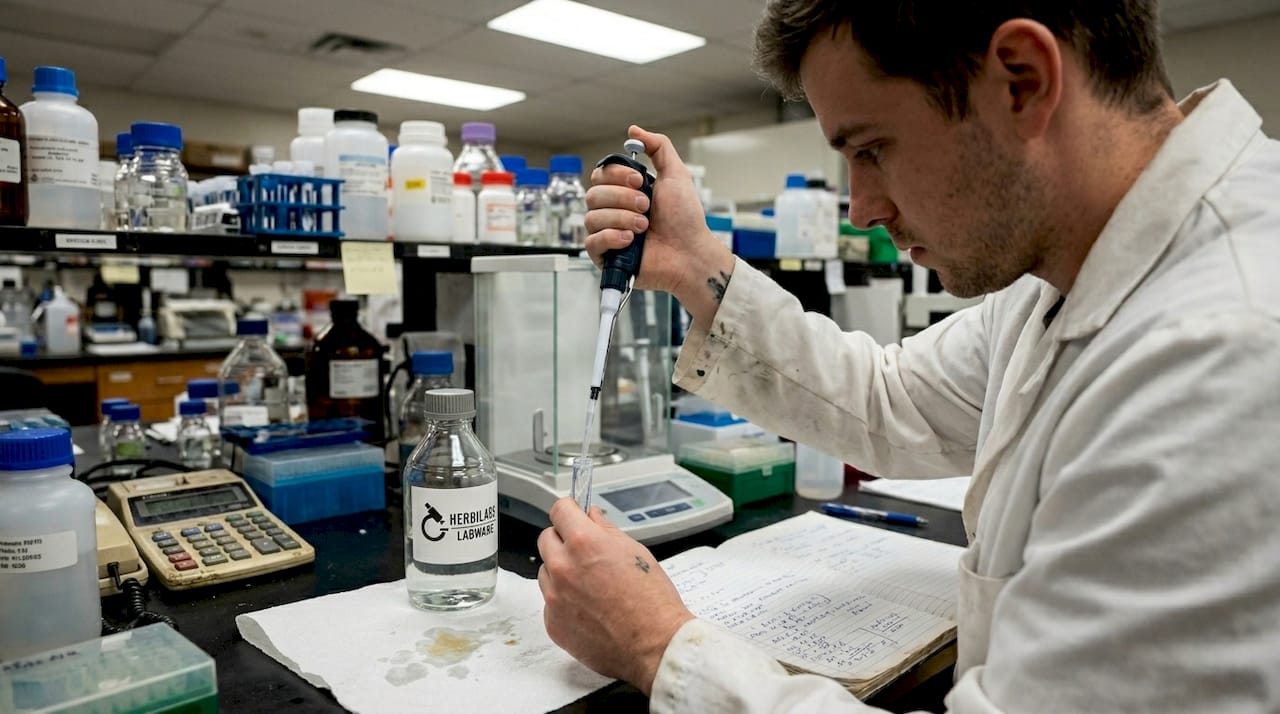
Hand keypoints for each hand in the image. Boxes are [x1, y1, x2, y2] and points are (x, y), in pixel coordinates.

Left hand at [537, 497, 694, 694]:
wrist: (654, 645)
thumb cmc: (652, 601)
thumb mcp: (635, 551)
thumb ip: (606, 530)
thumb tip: (592, 516)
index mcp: (584, 543)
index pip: (559, 510)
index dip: (569, 511)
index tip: (572, 515)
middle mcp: (563, 567)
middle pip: (546, 539)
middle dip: (564, 540)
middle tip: (585, 552)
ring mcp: (554, 597)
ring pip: (546, 571)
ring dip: (561, 572)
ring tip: (591, 586)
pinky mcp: (553, 623)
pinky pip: (550, 601)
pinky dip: (564, 601)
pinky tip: (589, 608)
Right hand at [585, 125, 735, 325]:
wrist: (690, 253)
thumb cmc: (685, 219)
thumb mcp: (676, 174)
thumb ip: (658, 147)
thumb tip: (633, 130)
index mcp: (625, 191)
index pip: (601, 174)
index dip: (617, 176)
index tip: (640, 181)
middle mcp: (613, 210)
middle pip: (593, 194)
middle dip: (623, 199)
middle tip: (646, 207)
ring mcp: (608, 233)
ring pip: (592, 217)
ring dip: (622, 219)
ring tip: (643, 227)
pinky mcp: (605, 256)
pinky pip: (591, 241)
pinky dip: (611, 237)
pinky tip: (630, 240)